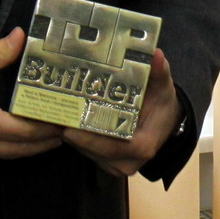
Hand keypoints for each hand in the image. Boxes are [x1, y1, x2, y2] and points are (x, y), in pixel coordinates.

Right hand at [0, 27, 65, 164]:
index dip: (46, 128)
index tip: (63, 122)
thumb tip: (21, 36)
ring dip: (28, 149)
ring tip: (49, 138)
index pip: (23, 130)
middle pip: (20, 149)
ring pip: (6, 156)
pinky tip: (20, 140)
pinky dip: (8, 150)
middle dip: (44, 142)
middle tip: (65, 132)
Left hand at [62, 48, 181, 176]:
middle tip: (55, 114)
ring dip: (72, 134)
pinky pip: (86, 151)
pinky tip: (65, 118)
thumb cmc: (161, 103)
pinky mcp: (105, 162)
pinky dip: (77, 136)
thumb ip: (158, 71)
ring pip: (87, 152)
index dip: (92, 140)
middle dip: (74, 133)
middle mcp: (128, 161)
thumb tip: (155, 54)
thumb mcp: (162, 86)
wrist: (164, 121)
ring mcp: (116, 164)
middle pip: (95, 150)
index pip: (115, 148)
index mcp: (143, 145)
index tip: (69, 129)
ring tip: (56, 113)